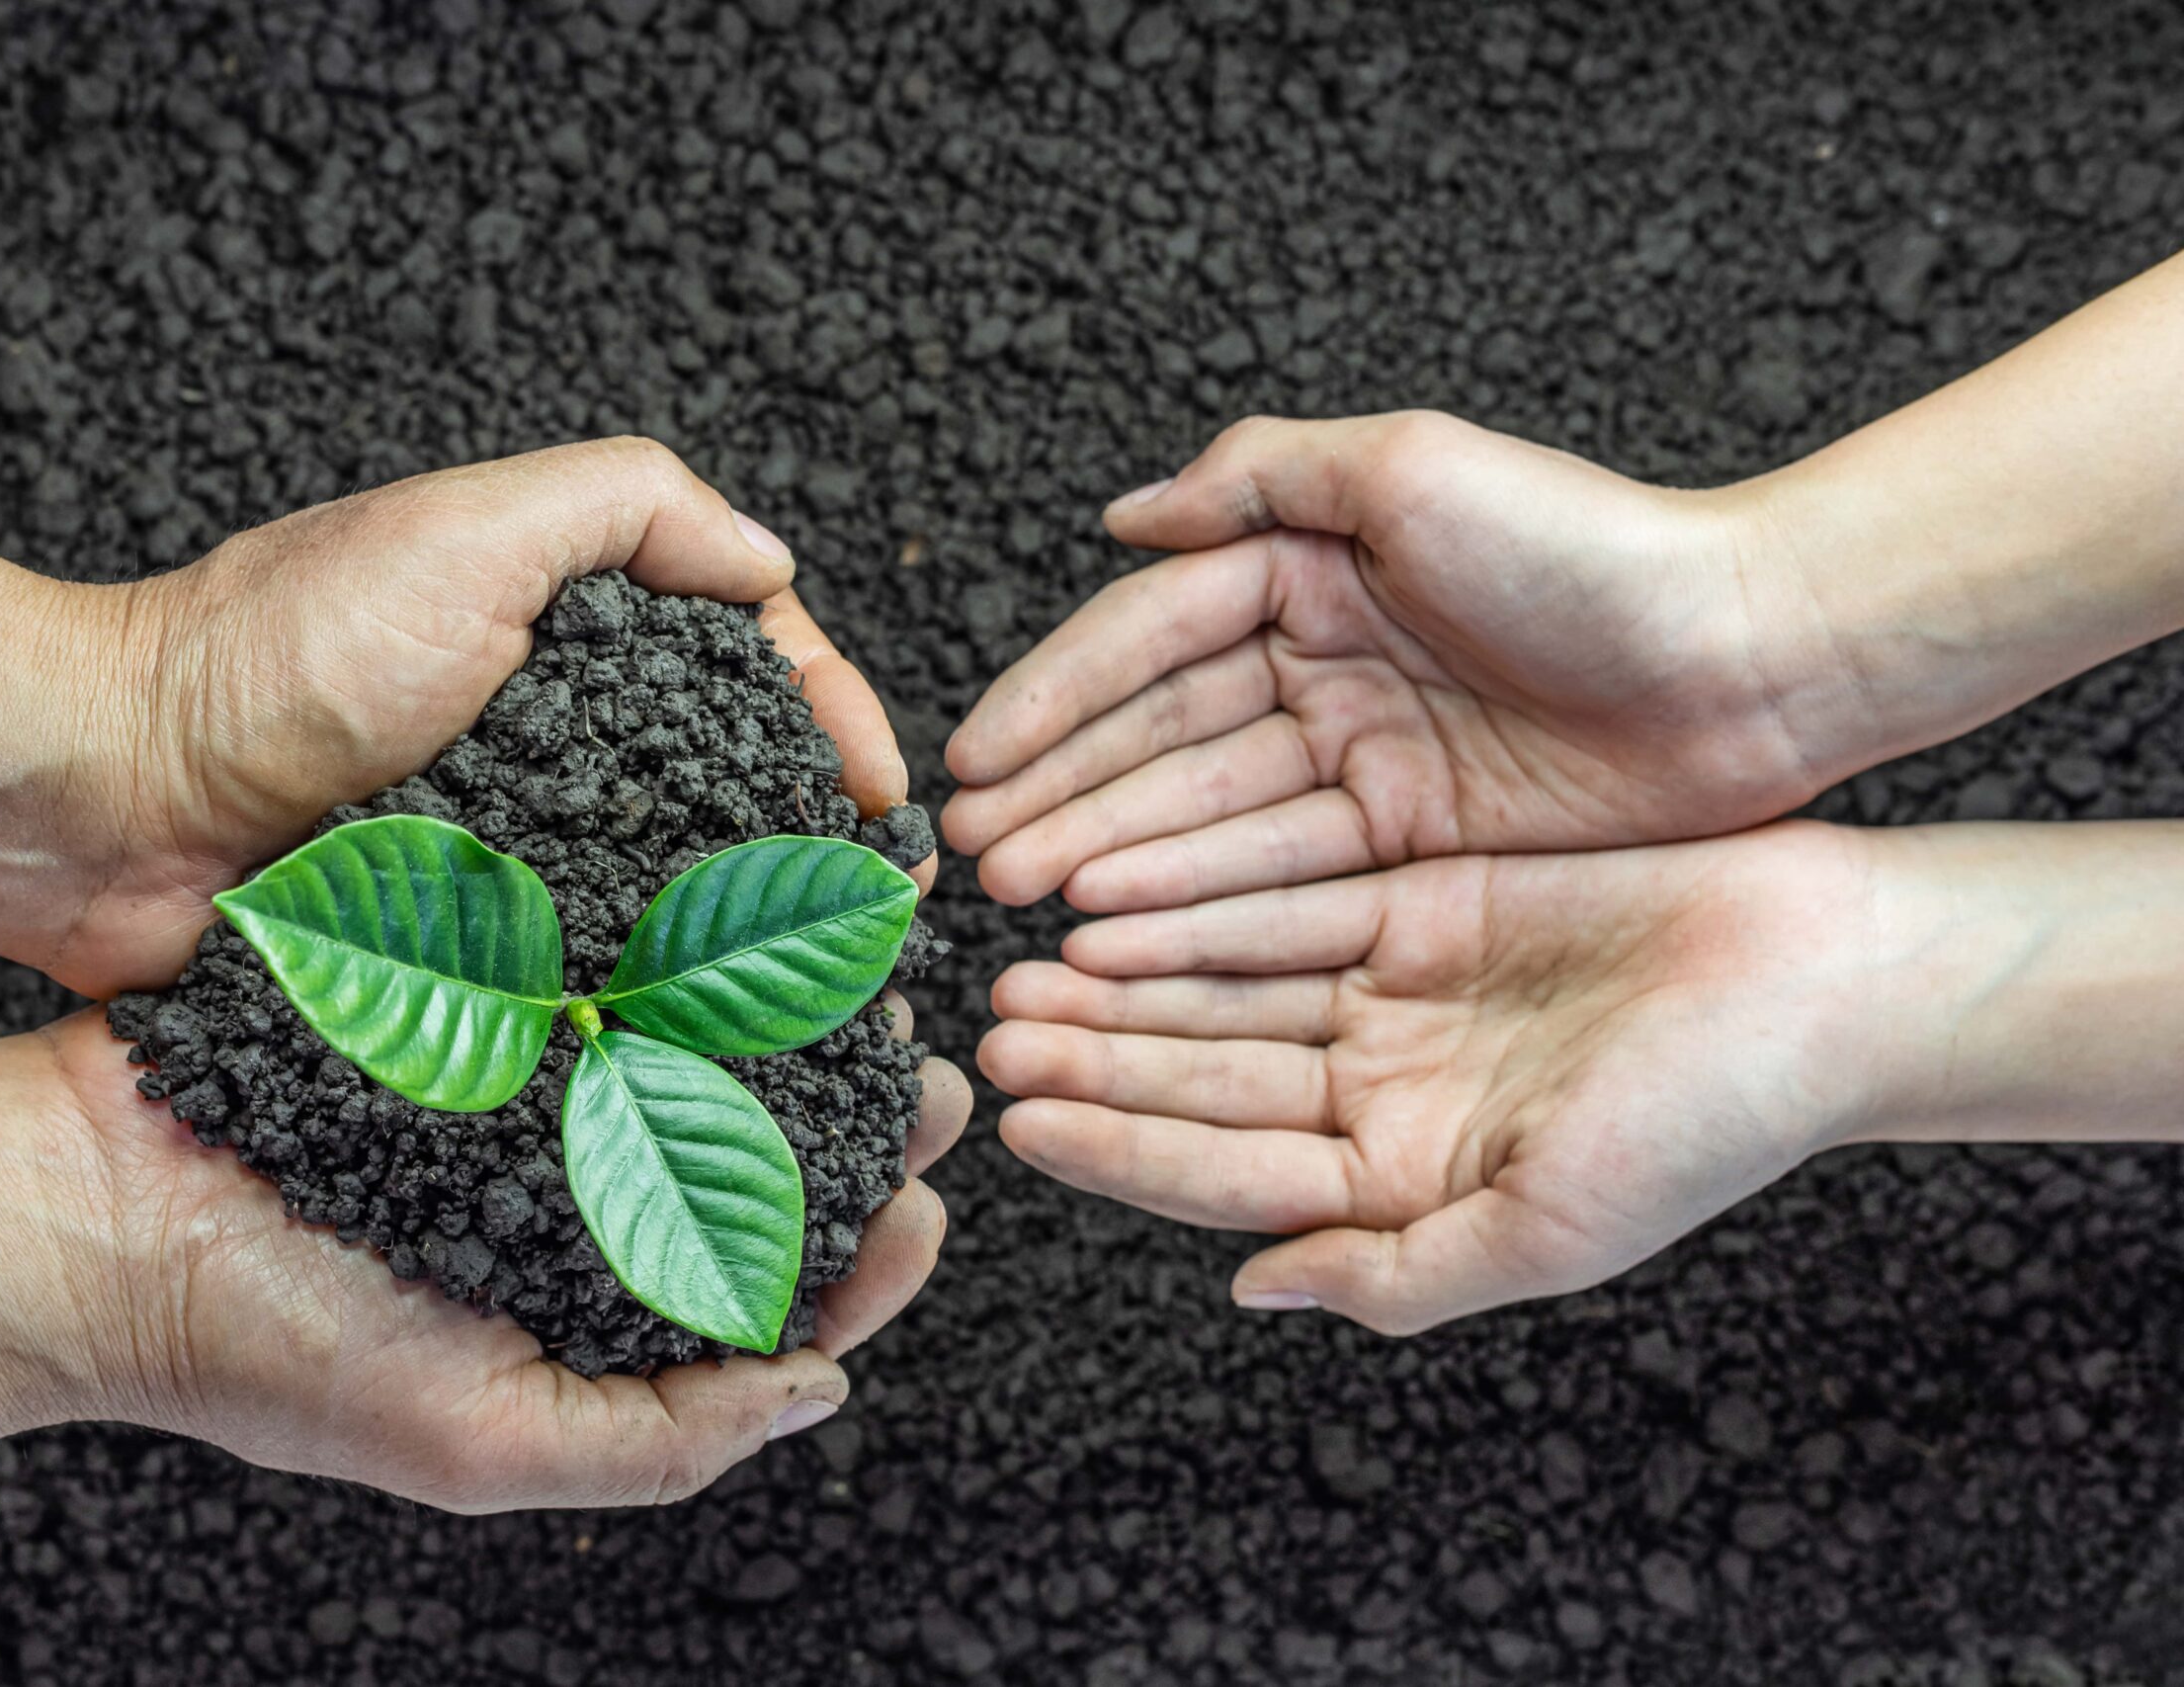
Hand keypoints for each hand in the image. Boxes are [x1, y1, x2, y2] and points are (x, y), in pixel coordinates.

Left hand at [0, 423, 932, 999]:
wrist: (104, 804)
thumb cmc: (273, 656)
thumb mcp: (467, 530)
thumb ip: (631, 509)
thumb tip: (775, 567)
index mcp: (572, 634)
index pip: (750, 665)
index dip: (833, 720)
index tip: (883, 794)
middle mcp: (556, 741)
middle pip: (731, 785)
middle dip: (819, 843)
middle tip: (884, 912)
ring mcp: (512, 852)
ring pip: (670, 893)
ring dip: (757, 942)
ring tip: (833, 998)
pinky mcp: (463, 954)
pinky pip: (582, 978)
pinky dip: (654, 1006)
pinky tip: (716, 1045)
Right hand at [0, 998, 969, 1534]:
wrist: (83, 1202)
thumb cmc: (263, 1346)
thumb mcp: (477, 1440)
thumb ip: (654, 1437)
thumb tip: (825, 1392)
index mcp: (582, 1314)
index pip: (768, 1295)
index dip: (868, 1252)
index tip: (928, 1203)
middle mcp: (565, 1199)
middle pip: (753, 1156)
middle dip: (855, 1120)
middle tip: (928, 1066)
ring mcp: (519, 1092)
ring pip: (695, 1052)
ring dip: (787, 1019)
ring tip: (864, 979)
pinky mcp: (468, 1000)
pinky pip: (594, 971)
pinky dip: (670, 948)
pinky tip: (734, 916)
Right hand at [942, 413, 1838, 910]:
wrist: (1755, 659)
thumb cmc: (1593, 549)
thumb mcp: (1413, 468)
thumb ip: (1260, 478)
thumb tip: (1123, 514)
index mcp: (1309, 569)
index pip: (1146, 639)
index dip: (1054, 700)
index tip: (974, 758)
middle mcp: (1323, 665)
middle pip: (1162, 742)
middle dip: (1064, 797)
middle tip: (978, 856)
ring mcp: (1365, 758)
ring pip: (1208, 818)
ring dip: (1113, 858)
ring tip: (1027, 902)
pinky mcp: (1412, 841)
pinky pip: (1283, 877)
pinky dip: (1200, 904)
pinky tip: (1124, 929)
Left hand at [978, 822, 1887, 1331]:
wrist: (1827, 982)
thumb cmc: (1713, 1120)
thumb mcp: (1552, 1226)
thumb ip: (1397, 1271)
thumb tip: (1255, 1290)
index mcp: (1404, 1180)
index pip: (1227, 1169)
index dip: (1125, 1144)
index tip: (1027, 1119)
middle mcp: (1385, 1089)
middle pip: (1207, 1069)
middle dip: (1101, 1052)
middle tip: (996, 1024)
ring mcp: (1399, 992)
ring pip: (1230, 981)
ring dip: (1131, 973)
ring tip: (1030, 956)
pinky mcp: (1425, 898)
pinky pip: (1291, 898)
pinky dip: (1210, 897)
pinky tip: (1125, 891)